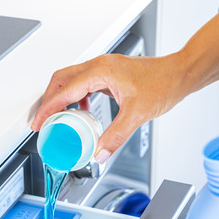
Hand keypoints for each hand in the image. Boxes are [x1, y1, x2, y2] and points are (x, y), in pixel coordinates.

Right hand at [30, 53, 192, 162]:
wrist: (180, 73)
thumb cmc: (163, 83)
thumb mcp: (136, 114)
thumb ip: (115, 136)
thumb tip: (99, 152)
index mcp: (100, 71)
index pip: (64, 90)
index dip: (48, 108)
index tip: (39, 122)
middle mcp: (99, 66)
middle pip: (61, 80)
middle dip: (48, 100)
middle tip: (42, 120)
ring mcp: (104, 68)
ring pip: (71, 79)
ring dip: (61, 97)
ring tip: (58, 117)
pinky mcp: (110, 74)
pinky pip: (84, 82)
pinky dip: (77, 96)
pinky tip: (84, 109)